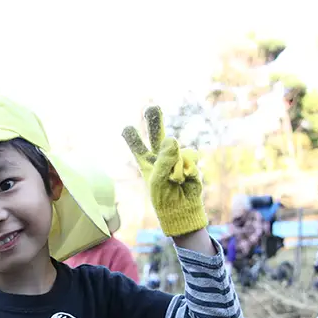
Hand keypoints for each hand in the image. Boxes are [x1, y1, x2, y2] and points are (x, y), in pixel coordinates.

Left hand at [122, 106, 207, 237]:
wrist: (182, 208)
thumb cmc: (164, 197)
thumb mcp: (158, 180)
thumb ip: (164, 159)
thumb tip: (172, 138)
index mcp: (146, 163)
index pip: (137, 147)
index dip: (132, 137)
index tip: (126, 128)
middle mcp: (160, 157)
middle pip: (157, 135)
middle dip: (155, 121)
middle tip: (152, 108)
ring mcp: (175, 158)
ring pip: (177, 150)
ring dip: (177, 166)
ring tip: (175, 180)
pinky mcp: (189, 161)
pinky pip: (190, 156)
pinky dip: (188, 168)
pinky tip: (186, 178)